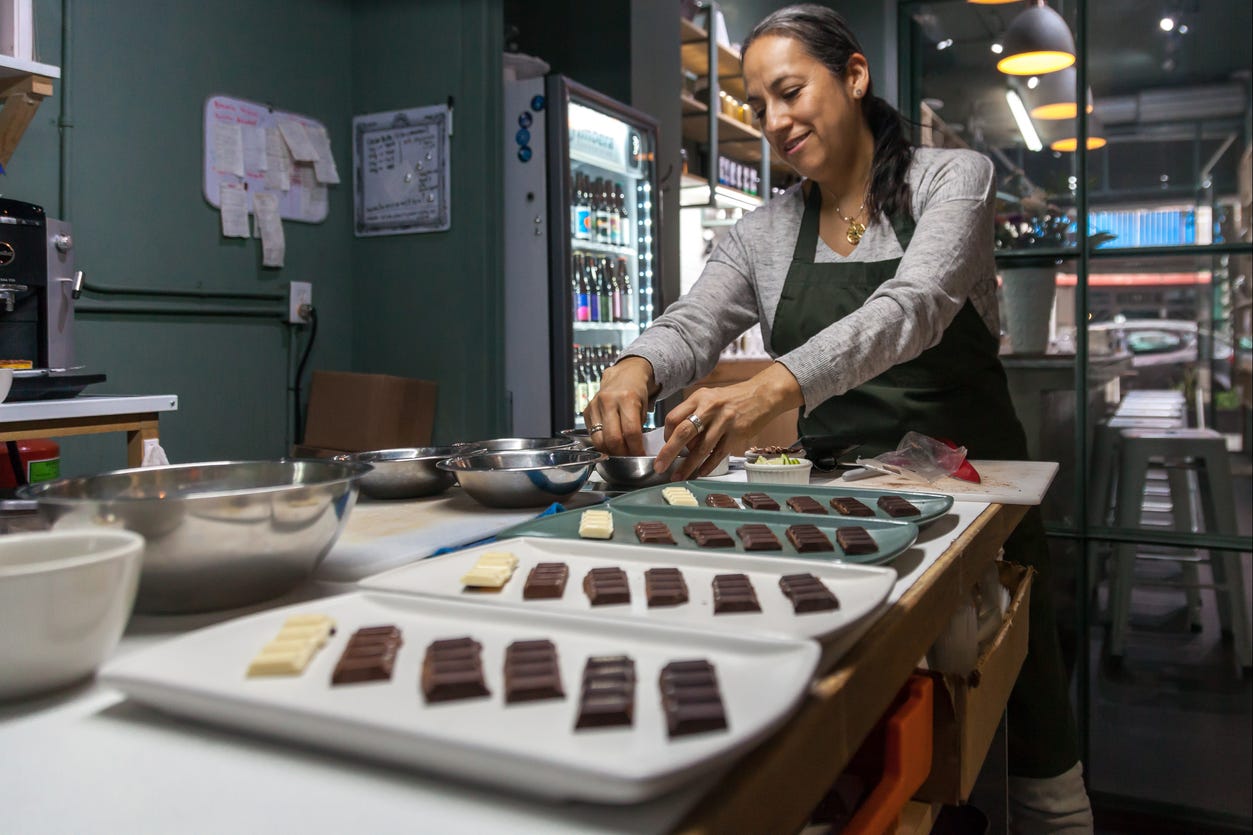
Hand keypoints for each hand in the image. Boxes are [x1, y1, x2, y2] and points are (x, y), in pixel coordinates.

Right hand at [582, 356, 657, 455]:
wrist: (624, 374)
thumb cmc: (637, 391)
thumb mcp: (645, 406)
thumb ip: (639, 427)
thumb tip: (635, 450)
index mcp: (627, 398)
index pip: (631, 432)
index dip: (636, 448)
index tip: (640, 455)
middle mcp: (609, 400)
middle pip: (613, 438)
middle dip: (622, 453)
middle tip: (630, 457)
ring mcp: (595, 405)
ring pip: (599, 440)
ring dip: (610, 451)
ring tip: (620, 453)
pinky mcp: (587, 410)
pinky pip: (592, 434)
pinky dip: (601, 443)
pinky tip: (610, 444)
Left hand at [657, 362, 804, 479]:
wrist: (762, 395)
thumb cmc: (732, 399)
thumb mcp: (709, 398)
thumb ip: (694, 414)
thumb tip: (680, 439)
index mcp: (699, 398)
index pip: (673, 417)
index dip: (666, 434)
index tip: (666, 444)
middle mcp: (710, 408)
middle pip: (683, 432)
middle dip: (668, 452)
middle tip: (659, 467)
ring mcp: (724, 422)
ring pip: (701, 448)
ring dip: (688, 465)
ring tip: (679, 476)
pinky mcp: (737, 434)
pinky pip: (718, 454)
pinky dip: (708, 466)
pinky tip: (700, 472)